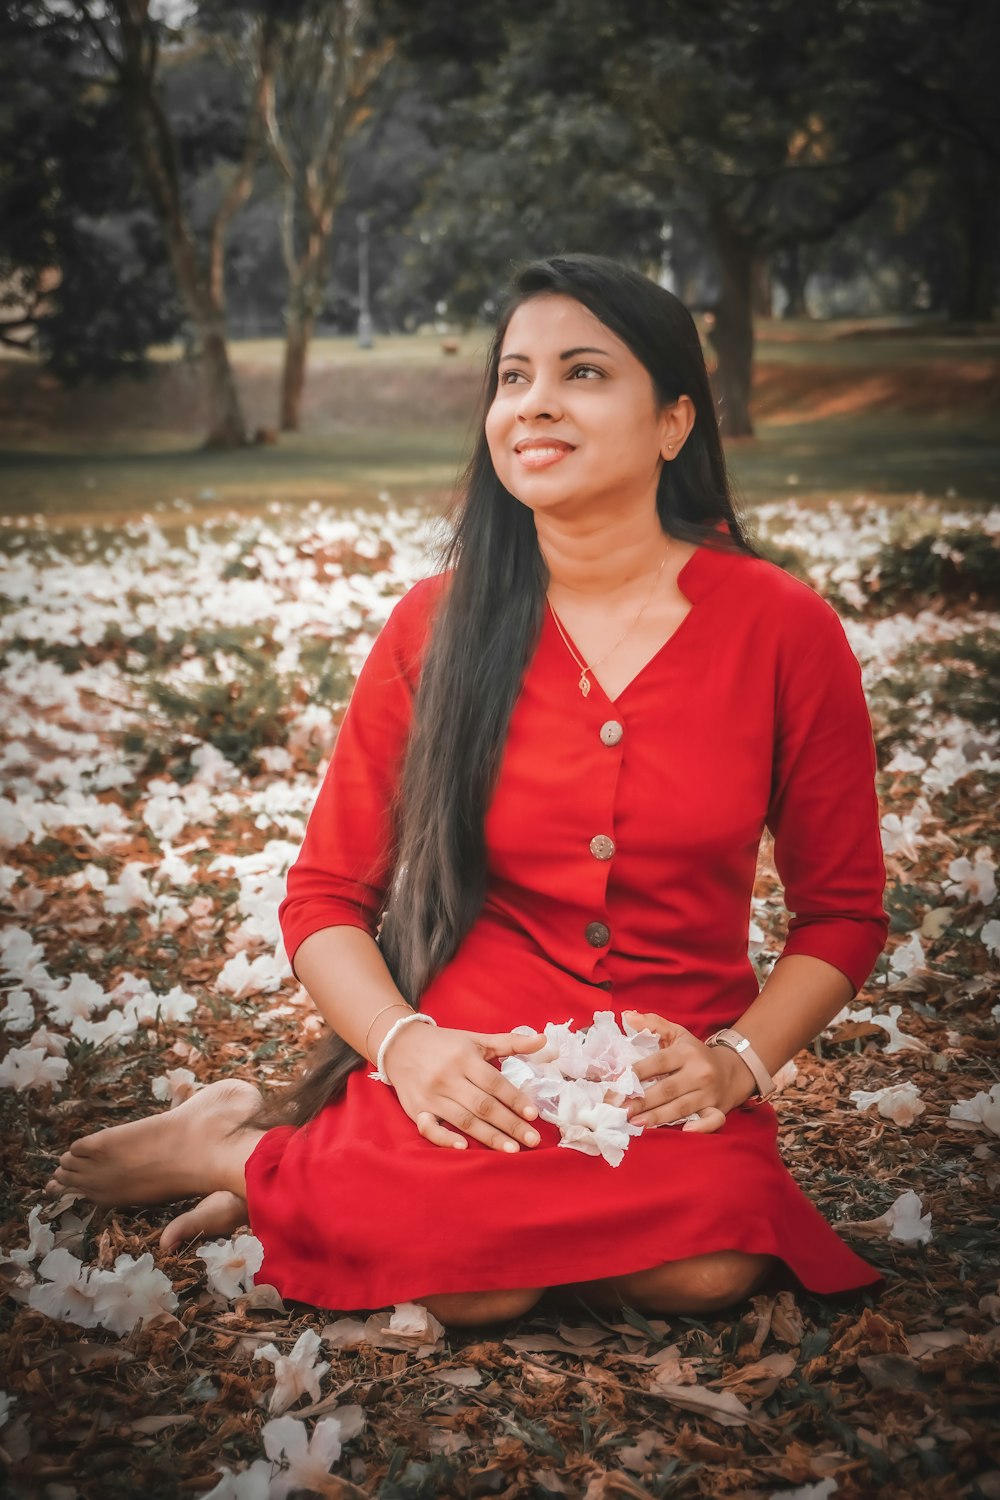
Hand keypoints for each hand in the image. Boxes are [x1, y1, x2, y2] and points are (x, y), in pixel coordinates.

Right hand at [383, 1022, 547, 1152]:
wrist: (400, 1044)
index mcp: (464, 1058)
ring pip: (464, 1120)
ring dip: (489, 1137)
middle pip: (483, 1105)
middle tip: (532, 1141)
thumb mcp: (476, 1040)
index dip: (515, 1099)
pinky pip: (430, 1128)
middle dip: (510, 1124)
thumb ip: (510, 1043)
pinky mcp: (416, 1110)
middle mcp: (448, 1077)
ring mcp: (431, 1095)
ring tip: (512, 1150)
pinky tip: (464, 1147)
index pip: (494, 1083)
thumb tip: (544, 1040)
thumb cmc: (445, 1044)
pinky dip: (445, 1138)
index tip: (533, 1115)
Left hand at [622, 1012, 746, 1133]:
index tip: (615, 1083)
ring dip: (657, 1117)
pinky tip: (684, 1131)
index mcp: (687, 1053)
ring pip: (681, 1107)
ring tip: (635, 1122)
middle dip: (642, 1100)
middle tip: (619, 1109)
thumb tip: (627, 1016)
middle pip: (667, 1089)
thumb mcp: (677, 1034)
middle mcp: (699, 1073)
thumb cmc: (695, 1053)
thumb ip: (652, 1024)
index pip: (658, 1062)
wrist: (733, 1070)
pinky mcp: (718, 1110)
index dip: (636, 1073)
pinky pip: (712, 1121)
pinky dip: (701, 1127)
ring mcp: (709, 1093)